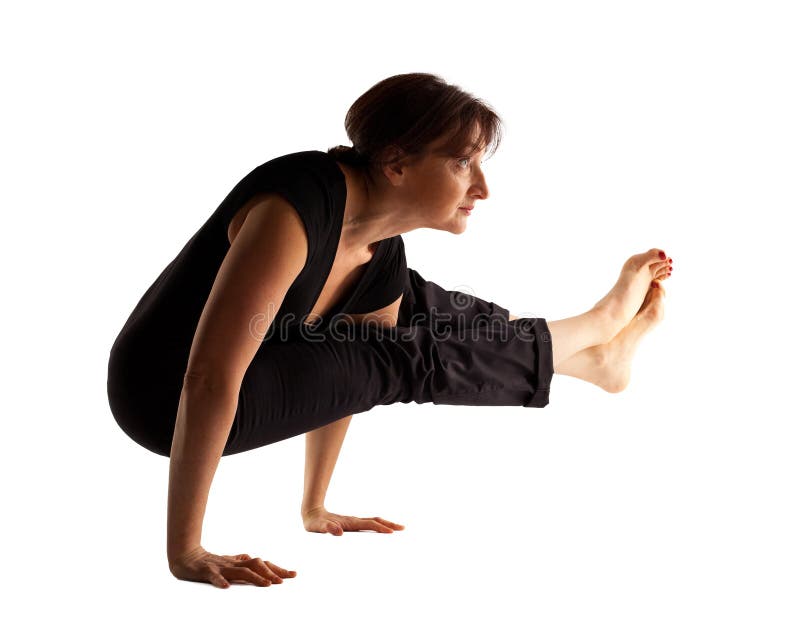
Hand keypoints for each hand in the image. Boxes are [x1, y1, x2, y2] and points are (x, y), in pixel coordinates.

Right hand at [168, 546, 296, 587]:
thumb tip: (255, 559)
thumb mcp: (228, 563)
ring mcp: (221, 566)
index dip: (277, 569)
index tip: (292, 574)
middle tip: (284, 580)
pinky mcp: (206, 571)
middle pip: (256, 565)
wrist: (185, 556)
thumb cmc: (209, 561)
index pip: (262, 564)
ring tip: (267, 584)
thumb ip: (241, 561)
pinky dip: (220, 581)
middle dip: (271, 572)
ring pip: (240, 571)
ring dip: (255, 577)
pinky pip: (214, 576)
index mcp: (239, 562)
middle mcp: (233, 563)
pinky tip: (227, 587)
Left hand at [302, 506, 404, 534]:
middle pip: (376, 521)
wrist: (312, 513)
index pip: (369, 525)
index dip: (380, 528)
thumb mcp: (318, 527)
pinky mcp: (352, 525)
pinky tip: (381, 531)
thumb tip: (338, 532)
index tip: (391, 532)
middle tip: (403, 528)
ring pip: (374, 521)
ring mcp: (354, 522)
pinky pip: (369, 525)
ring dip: (386, 524)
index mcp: (349, 523)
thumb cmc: (315, 523)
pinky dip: (379, 526)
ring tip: (397, 529)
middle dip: (389, 524)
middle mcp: (354, 521)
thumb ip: (327, 528)